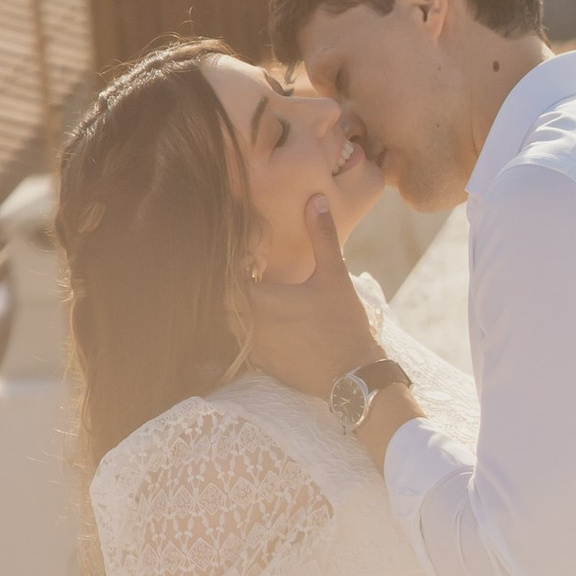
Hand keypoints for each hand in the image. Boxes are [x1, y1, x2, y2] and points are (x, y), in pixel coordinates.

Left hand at [245, 195, 378, 398]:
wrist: (353, 377)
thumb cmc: (343, 324)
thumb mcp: (335, 275)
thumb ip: (321, 236)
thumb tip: (316, 198)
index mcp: (262, 302)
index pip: (226, 278)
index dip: (231, 264)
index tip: (248, 256)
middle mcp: (250, 327)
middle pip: (223, 301)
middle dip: (232, 285)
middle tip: (251, 272)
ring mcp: (254, 350)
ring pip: (230, 323)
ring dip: (239, 307)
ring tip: (259, 294)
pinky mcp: (262, 365)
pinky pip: (242, 343)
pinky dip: (248, 329)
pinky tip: (269, 322)